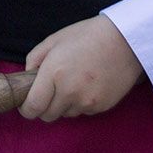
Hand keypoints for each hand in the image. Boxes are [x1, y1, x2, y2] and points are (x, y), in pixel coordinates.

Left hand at [19, 16, 144, 121]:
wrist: (125, 41)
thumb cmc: (87, 36)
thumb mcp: (54, 40)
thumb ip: (34, 59)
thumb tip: (27, 77)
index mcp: (53, 73)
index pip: (33, 107)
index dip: (26, 109)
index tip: (26, 105)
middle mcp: (69, 91)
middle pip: (48, 116)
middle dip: (44, 107)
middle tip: (48, 93)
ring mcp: (87, 101)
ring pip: (66, 114)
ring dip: (63, 105)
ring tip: (72, 83)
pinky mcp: (101, 107)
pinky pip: (83, 111)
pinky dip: (80, 103)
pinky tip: (87, 85)